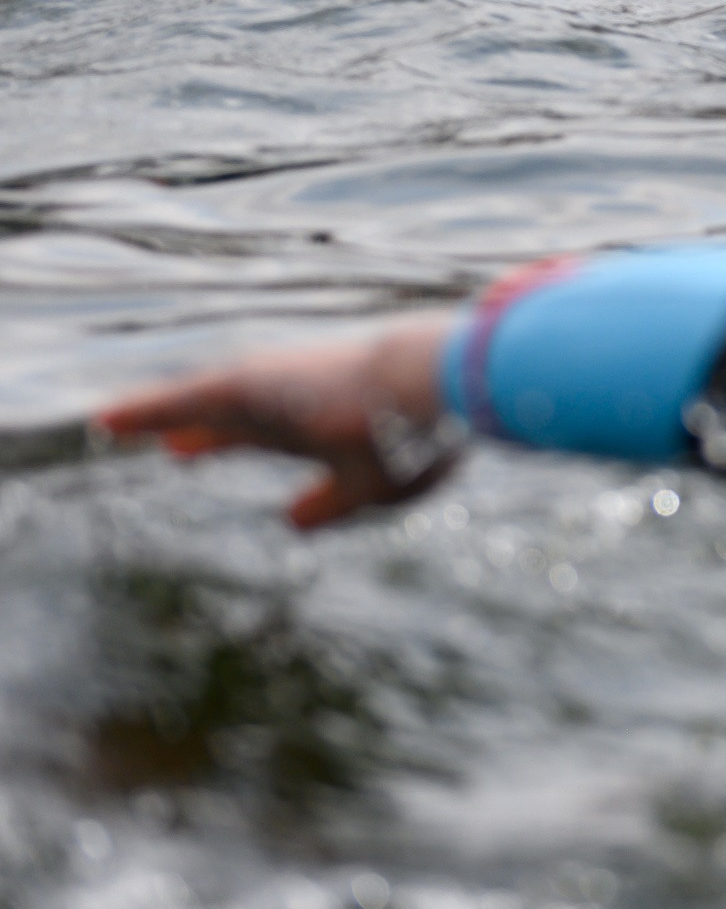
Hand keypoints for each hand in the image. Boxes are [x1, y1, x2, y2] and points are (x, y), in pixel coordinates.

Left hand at [96, 315, 461, 529]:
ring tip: (117, 423)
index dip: (249, 453)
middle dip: (209, 435)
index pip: (281, 439)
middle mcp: (300, 403)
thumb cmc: (422, 437)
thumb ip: (332, 504)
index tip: (230, 473)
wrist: (436, 384)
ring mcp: (272, 390)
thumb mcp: (380, 486)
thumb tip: (291, 524)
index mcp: (334, 426)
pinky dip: (146, 410)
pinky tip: (107, 421)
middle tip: (175, 450)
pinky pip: (184, 399)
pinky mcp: (246, 384)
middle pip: (241, 420)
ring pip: (204, 403)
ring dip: (161, 415)